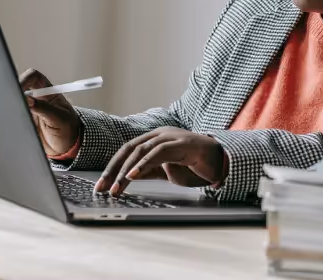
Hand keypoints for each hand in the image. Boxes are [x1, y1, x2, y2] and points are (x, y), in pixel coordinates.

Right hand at [19, 68, 79, 157]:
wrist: (67, 147)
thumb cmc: (68, 129)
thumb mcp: (59, 118)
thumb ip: (44, 108)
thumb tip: (28, 100)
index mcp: (48, 92)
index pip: (33, 77)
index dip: (25, 79)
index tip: (19, 90)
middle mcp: (36, 98)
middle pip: (19, 87)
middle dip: (13, 93)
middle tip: (12, 104)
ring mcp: (28, 109)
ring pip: (14, 102)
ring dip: (12, 107)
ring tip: (16, 117)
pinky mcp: (24, 121)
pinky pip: (13, 116)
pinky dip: (11, 118)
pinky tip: (14, 124)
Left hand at [95, 127, 226, 196]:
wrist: (221, 163)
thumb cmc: (194, 165)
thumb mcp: (166, 171)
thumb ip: (149, 171)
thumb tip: (128, 177)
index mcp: (154, 139)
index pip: (128, 150)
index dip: (113, 167)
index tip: (102, 185)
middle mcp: (160, 134)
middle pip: (130, 149)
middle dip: (113, 169)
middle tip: (102, 187)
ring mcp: (170, 136)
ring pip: (141, 150)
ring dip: (126, 171)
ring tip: (117, 188)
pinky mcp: (181, 143)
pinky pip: (158, 153)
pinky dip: (143, 164)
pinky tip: (133, 175)